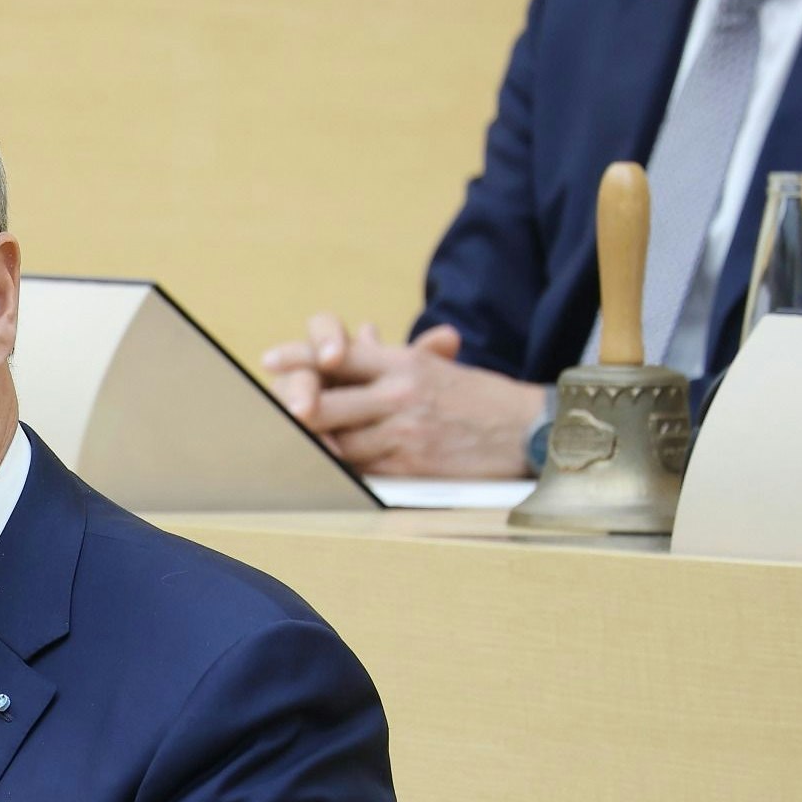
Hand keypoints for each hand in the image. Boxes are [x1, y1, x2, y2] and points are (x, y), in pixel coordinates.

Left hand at [261, 318, 543, 477]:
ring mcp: (403, 432)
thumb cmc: (478, 399)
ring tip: (287, 443)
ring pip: (337, 442)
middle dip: (294, 408)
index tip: (270, 360)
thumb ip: (391, 355)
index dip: (301, 357)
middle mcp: (400, 394)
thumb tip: (358, 330)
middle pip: (325, 402)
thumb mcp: (437, 367)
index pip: (340, 355)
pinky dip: (339, 469)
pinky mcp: (410, 467)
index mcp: (405, 363)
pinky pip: (360, 471)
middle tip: (270, 412)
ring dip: (312, 444)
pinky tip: (322, 469)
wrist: (531, 431)